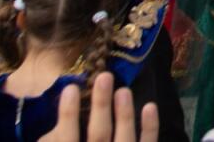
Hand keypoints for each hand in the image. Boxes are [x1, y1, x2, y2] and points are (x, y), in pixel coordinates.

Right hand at [40, 72, 157, 141]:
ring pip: (125, 140)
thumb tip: (63, 120)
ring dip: (125, 114)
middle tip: (104, 77)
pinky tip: (150, 106)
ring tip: (123, 89)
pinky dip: (150, 128)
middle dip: (102, 107)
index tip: (71, 88)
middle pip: (99, 137)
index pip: (66, 140)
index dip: (68, 115)